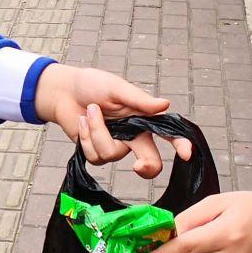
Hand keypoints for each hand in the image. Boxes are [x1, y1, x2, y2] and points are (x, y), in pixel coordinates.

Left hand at [34, 64, 191, 177]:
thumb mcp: (116, 88)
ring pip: (112, 154)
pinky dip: (86, 137)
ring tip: (88, 112)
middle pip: (150, 161)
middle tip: (138, 167)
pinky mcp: (97, 153)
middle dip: (146, 167)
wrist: (64, 91)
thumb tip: (166, 104)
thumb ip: (140, 100)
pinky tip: (82, 122)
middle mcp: (133, 136)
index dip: (181, 145)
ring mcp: (115, 146)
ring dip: (96, 132)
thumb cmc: (93, 85)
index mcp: (143, 120)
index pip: (168, 134)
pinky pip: (95, 156)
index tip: (187, 154)